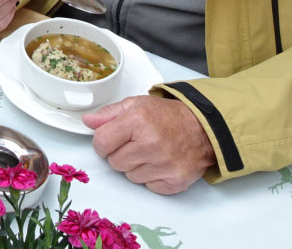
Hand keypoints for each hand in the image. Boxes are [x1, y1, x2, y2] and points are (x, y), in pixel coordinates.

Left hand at [84, 95, 216, 193]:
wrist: (203, 128)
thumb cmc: (167, 116)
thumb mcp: (136, 104)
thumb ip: (109, 114)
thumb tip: (87, 122)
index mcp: (137, 121)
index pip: (101, 142)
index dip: (102, 142)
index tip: (109, 140)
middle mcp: (150, 145)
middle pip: (114, 162)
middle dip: (119, 154)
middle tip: (134, 144)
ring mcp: (164, 165)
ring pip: (130, 176)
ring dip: (135, 166)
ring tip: (149, 152)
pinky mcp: (175, 181)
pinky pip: (149, 186)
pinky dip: (151, 178)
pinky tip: (160, 163)